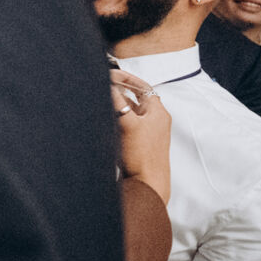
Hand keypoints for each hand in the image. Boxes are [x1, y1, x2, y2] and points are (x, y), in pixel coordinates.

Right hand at [113, 71, 171, 205]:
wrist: (147, 185)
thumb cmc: (142, 156)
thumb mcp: (127, 124)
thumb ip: (116, 102)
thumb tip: (107, 83)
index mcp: (158, 112)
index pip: (143, 86)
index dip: (127, 78)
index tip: (111, 74)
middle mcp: (156, 120)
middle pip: (137, 97)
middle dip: (120, 90)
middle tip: (104, 84)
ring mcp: (149, 133)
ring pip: (132, 111)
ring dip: (118, 104)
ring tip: (102, 99)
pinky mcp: (141, 144)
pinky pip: (129, 124)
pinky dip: (118, 118)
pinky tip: (106, 121)